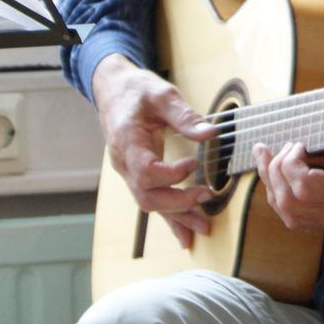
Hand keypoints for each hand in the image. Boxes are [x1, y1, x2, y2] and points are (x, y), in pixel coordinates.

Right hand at [92, 53, 216, 247]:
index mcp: (127, 141)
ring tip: (203, 226)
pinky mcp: (135, 174)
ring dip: (176, 216)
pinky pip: (150, 199)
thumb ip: (185, 116)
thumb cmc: (136, 89)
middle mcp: (123, 162)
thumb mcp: (162, 94)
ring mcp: (127, 171)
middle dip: (177, 203)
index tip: (193, 164)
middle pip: (146, 196)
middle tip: (206, 198)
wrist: (113, 89)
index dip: (170, 174)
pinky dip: (169, 217)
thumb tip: (211, 134)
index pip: (145, 171)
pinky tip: (184, 233)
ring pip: (148, 203)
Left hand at [253, 129, 323, 230]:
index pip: (306, 187)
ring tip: (268, 159)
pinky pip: (297, 219)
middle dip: (274, 171)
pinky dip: (281, 197)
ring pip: (288, 214)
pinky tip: (280, 176)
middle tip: (281, 146)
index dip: (291, 164)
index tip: (300, 142)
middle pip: (289, 202)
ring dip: (272, 186)